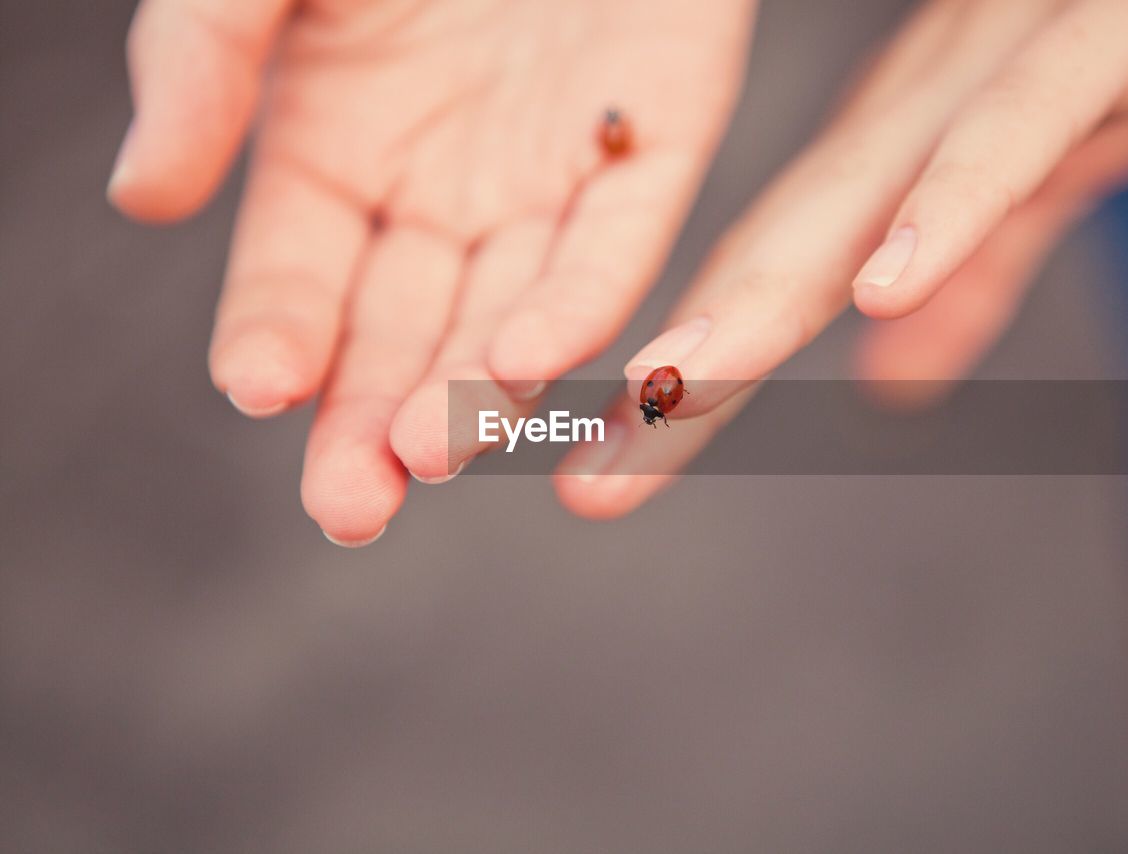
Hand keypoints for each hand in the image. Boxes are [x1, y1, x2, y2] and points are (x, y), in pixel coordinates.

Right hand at [109, 0, 754, 543]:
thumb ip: (200, 62)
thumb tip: (142, 201)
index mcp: (337, 156)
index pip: (295, 283)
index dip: (273, 340)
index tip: (256, 389)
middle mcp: (441, 193)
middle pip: (399, 338)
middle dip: (372, 426)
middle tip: (350, 508)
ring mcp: (546, 184)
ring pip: (505, 318)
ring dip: (466, 396)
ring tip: (429, 455)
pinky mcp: (654, 148)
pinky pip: (613, 249)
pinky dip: (571, 307)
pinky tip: (522, 364)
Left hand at [557, 0, 1127, 517]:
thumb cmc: (1120, 55)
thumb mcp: (1035, 185)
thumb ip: (963, 281)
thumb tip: (891, 387)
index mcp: (887, 156)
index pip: (767, 282)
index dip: (687, 386)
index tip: (606, 475)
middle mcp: (911, 111)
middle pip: (774, 254)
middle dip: (680, 376)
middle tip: (592, 482)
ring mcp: (991, 69)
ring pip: (855, 191)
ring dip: (758, 298)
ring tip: (671, 389)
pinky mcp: (1103, 39)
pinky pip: (1020, 124)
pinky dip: (952, 204)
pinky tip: (885, 284)